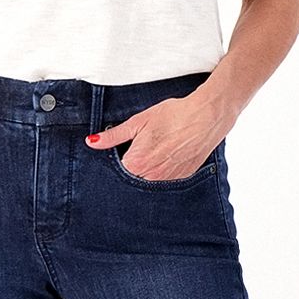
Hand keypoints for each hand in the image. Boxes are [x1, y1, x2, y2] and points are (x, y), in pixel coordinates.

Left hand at [84, 94, 227, 181]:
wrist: (206, 117)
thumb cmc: (173, 116)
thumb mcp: (139, 122)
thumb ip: (114, 136)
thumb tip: (92, 142)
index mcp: (136, 163)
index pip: (116, 172)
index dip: (117, 161)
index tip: (122, 151)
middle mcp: (151, 177)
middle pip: (132, 179)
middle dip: (132, 167)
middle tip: (142, 148)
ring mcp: (168, 180)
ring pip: (149, 182)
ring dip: (147, 171)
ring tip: (156, 150)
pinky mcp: (182, 178)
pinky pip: (166, 181)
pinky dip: (163, 171)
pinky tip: (168, 155)